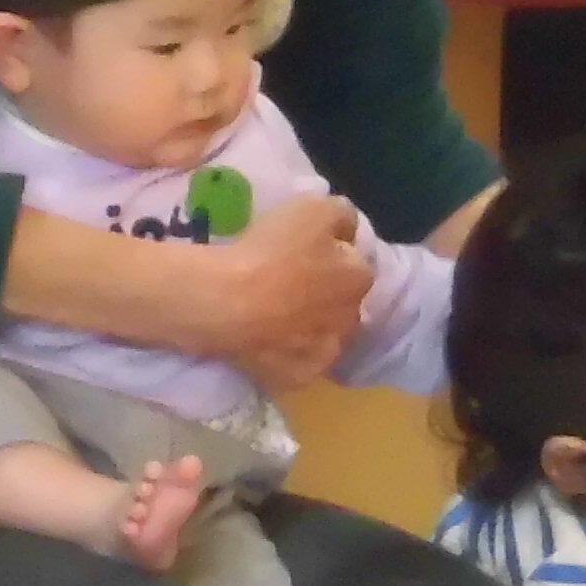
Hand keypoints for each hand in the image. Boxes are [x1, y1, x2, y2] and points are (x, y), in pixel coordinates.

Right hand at [181, 194, 372, 393]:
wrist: (226, 302)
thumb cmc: (270, 250)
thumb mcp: (312, 207)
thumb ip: (341, 214)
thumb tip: (348, 229)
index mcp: (359, 277)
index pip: (355, 263)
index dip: (332, 256)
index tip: (305, 252)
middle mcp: (352, 319)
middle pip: (343, 303)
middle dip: (327, 295)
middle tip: (291, 284)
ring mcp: (326, 353)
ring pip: (325, 337)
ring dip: (311, 327)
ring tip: (278, 317)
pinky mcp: (299, 378)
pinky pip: (300, 365)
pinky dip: (290, 355)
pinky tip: (270, 343)